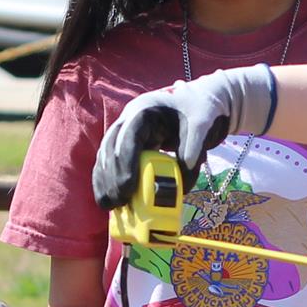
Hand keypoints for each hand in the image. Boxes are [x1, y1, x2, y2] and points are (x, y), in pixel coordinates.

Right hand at [89, 66, 278, 208]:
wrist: (198, 101)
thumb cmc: (200, 111)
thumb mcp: (201, 127)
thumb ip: (193, 149)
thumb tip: (180, 184)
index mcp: (145, 110)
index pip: (128, 137)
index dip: (125, 163)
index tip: (128, 188)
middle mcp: (129, 118)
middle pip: (111, 148)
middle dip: (112, 177)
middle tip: (119, 202)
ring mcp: (124, 129)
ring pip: (105, 155)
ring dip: (105, 181)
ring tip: (109, 205)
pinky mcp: (125, 142)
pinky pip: (109, 160)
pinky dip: (105, 179)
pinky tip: (106, 198)